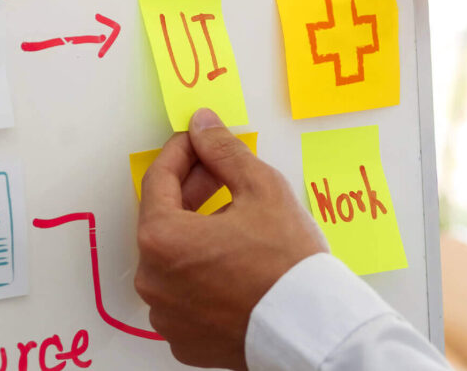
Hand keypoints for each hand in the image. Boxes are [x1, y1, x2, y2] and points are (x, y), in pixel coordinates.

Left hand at [135, 109, 328, 368]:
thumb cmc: (287, 266)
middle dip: (190, 191)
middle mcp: (153, 281)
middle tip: (220, 175)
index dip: (181, 152)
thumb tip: (203, 126)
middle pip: (163, 220)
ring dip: (196, 234)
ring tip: (235, 221)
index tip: (198, 142)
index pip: (158, 179)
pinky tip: (233, 263)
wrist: (313, 330)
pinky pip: (185, 295)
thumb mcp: (260, 189)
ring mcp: (166, 315)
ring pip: (174, 259)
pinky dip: (202, 275)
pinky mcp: (184, 339)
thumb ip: (223, 151)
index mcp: (161, 239)